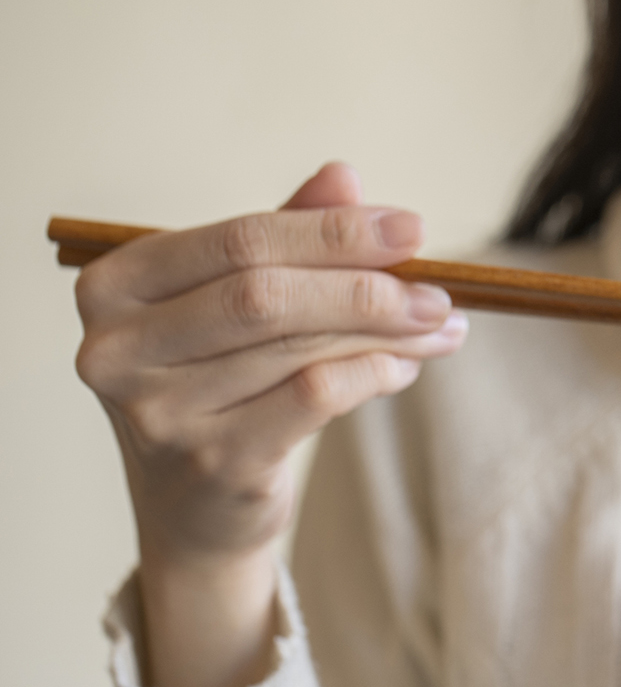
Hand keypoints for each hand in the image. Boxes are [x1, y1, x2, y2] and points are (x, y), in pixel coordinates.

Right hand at [75, 163, 466, 686]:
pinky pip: (317, 397)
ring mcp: (161, 413)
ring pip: (300, 346)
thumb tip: (346, 177)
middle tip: (438, 288)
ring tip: (441, 324)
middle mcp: (119, 350)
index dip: (333, 232)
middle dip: (368, 284)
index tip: (412, 229)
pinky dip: (375, 373)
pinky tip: (405, 366)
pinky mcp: (215, 464)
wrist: (195, 509)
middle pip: (266, 293)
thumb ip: (284, 238)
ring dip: (388, 330)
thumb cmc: (218, 385)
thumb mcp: (235, 304)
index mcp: (115, 287)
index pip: (238, 240)